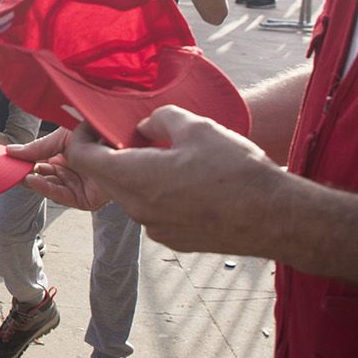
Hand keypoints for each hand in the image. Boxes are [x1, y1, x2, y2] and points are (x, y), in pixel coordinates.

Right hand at [5, 126, 113, 211]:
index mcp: (66, 157)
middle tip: (10, 169)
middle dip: (26, 174)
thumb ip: (37, 148)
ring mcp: (79, 186)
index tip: (8, 161)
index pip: (40, 163)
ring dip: (33, 182)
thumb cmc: (95, 132)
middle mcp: (72, 172)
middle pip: (43, 178)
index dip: (24, 163)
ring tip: (19, 174)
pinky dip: (45, 189)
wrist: (118, 138)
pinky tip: (32, 180)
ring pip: (50, 188)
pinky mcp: (86, 199)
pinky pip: (62, 196)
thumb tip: (11, 151)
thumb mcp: (59, 138)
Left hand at [53, 106, 295, 255]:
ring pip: (128, 193)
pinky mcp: (173, 238)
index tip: (95, 124)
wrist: (275, 218)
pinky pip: (150, 210)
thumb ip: (160, 119)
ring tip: (165, 155)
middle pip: (103, 176)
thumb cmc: (237, 171)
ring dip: (134, 172)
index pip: (81, 158)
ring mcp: (154, 227)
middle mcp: (137, 208)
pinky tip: (185, 181)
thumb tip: (144, 126)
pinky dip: (155, 192)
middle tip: (131, 134)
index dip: (81, 136)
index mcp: (135, 177)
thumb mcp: (197, 128)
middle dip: (108, 153)